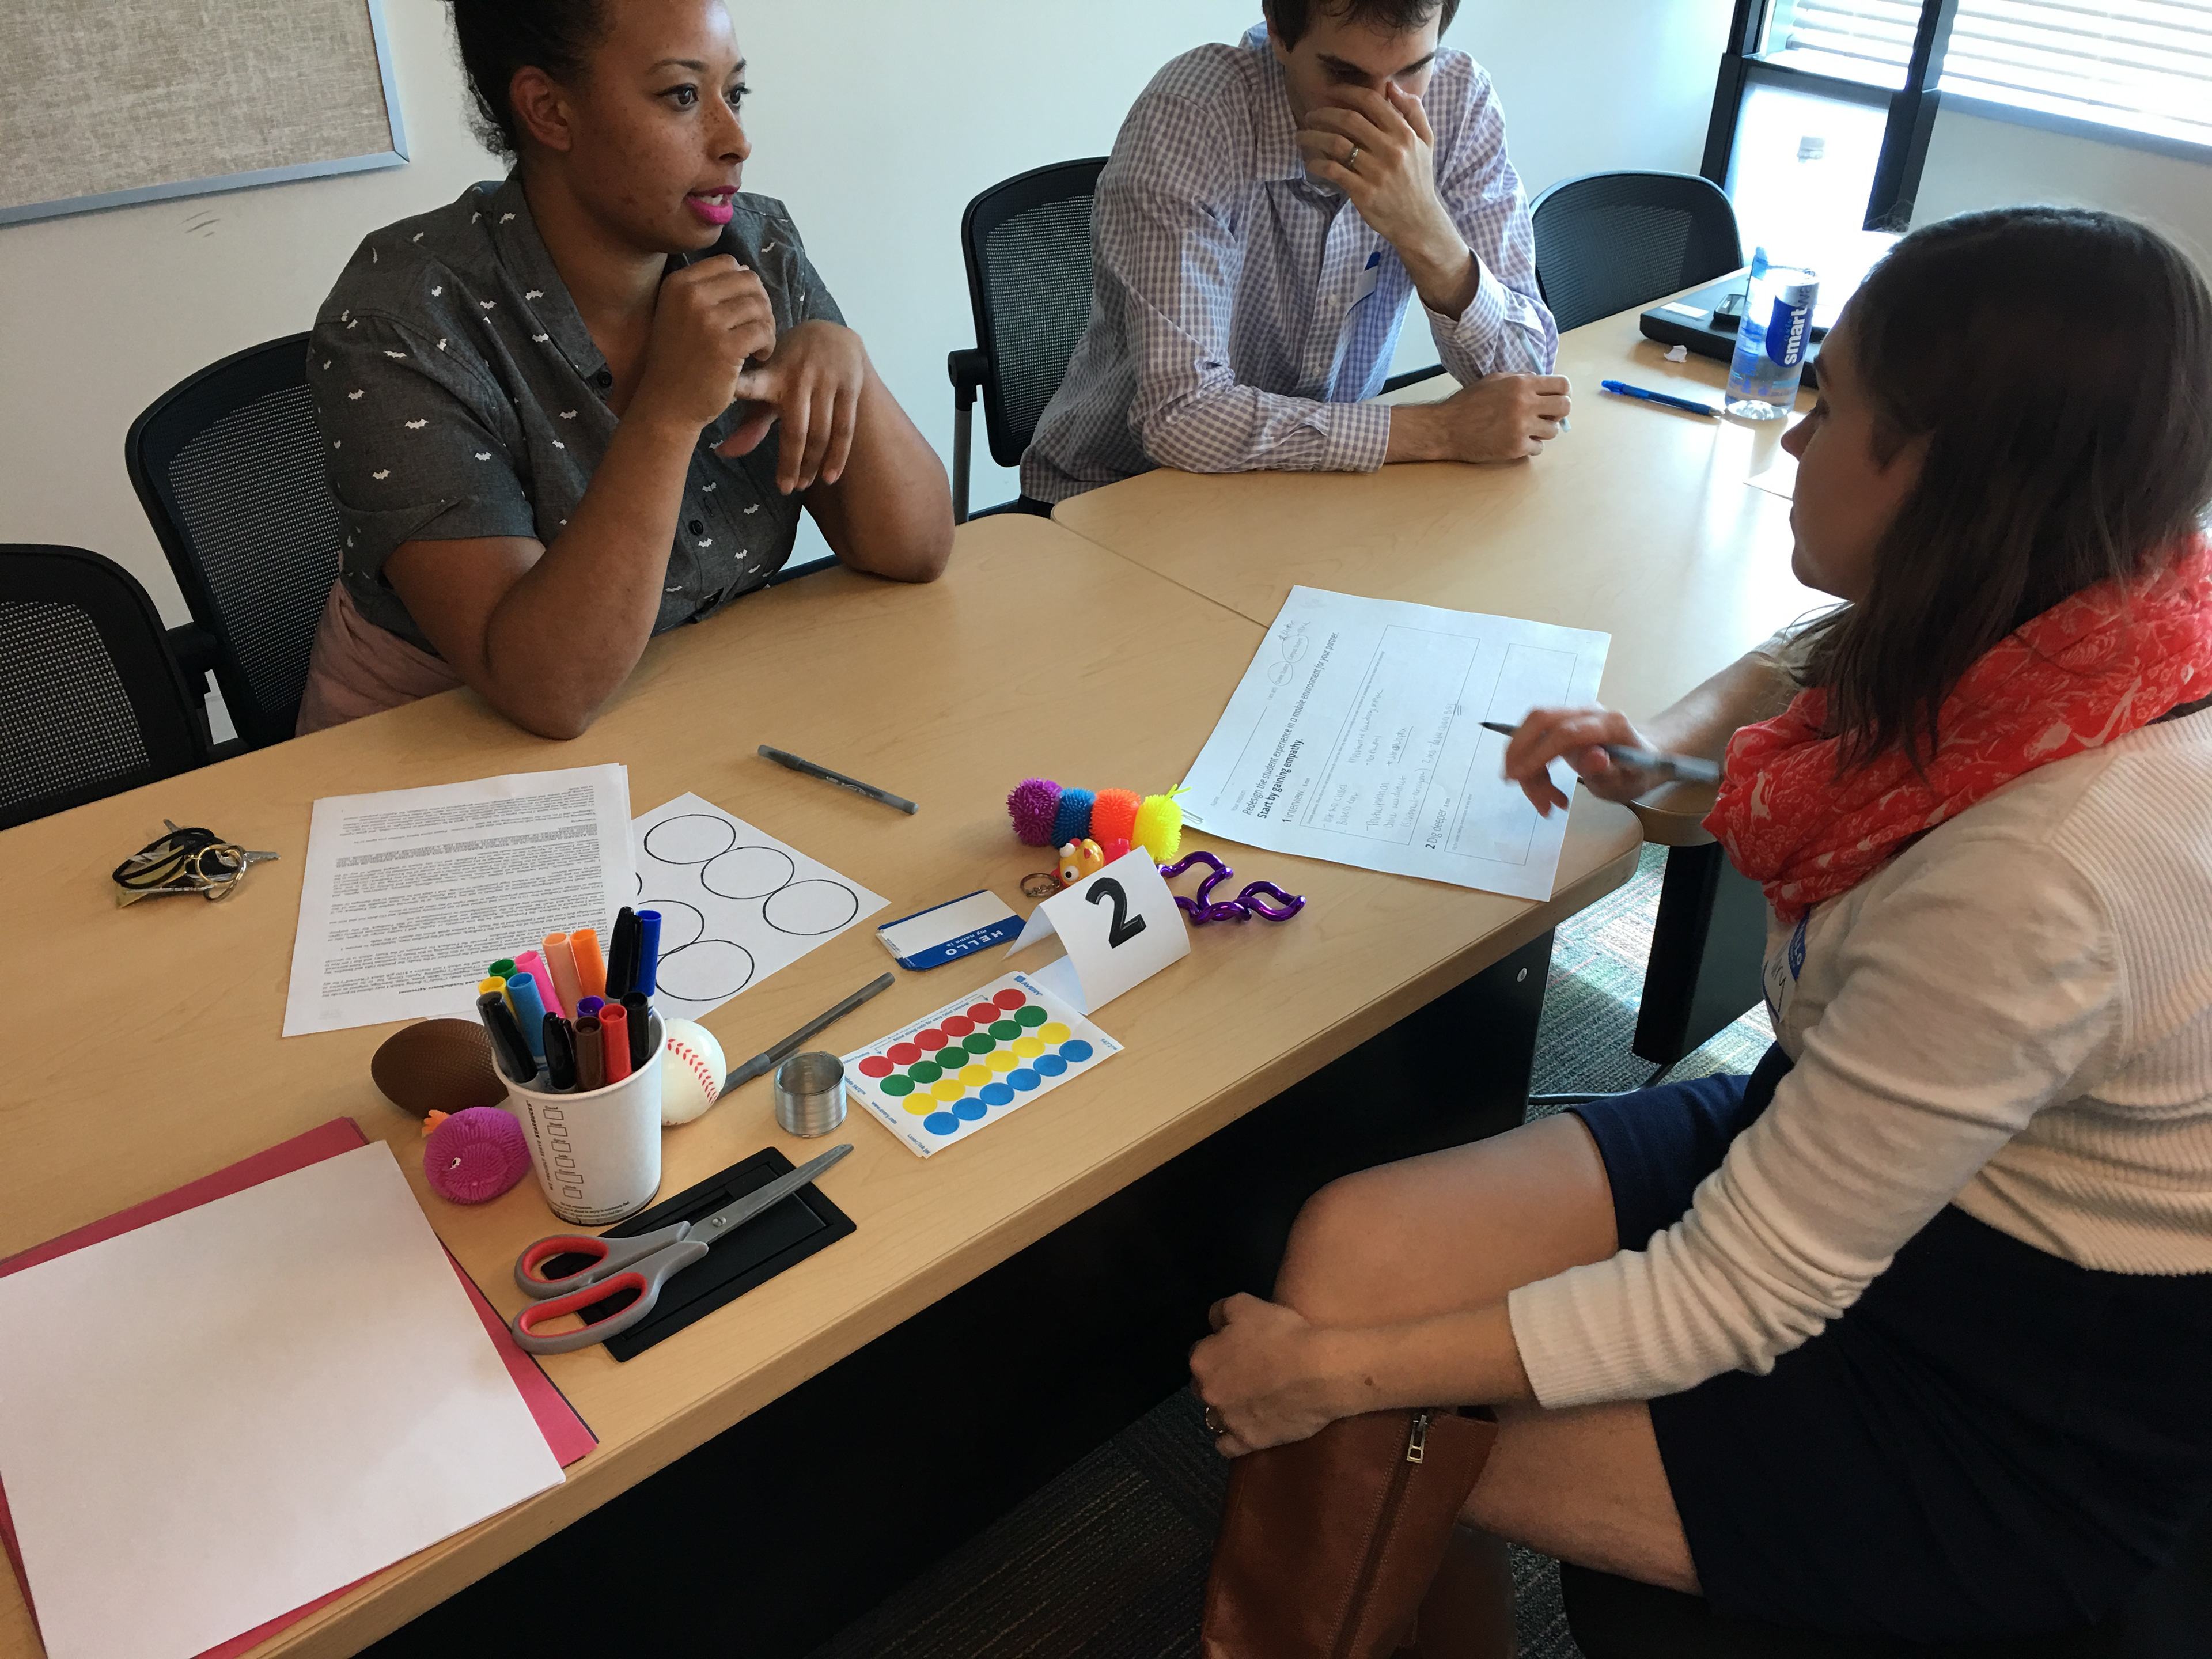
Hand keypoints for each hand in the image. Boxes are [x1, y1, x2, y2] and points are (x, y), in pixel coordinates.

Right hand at [631, 256, 776, 433]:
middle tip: (757, 329)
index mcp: (678, 283)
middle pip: (749, 281)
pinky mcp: (725, 346)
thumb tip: (746, 270)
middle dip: (761, 304)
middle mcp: (690, 296)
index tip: (742, 311)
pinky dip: (768, 345)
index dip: (745, 285)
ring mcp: (708, 320)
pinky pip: (764, 331)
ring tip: (757, 345)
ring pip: (760, 306)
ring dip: (766, 326)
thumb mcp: (679, 314)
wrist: (667, 404)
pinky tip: (758, 357)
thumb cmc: (679, 360)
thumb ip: (707, 289)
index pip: (729, 263)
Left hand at [716, 319, 866, 492]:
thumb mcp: (769, 386)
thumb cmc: (790, 368)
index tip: (724, 423)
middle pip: (796, 430)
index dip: (738, 393)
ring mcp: (826, 381)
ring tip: (803, 485)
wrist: (831, 335)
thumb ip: (751, 422)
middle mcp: (798, 377)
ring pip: (821, 433)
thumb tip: (723, 454)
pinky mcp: (849, 386)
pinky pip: (845, 428)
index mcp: (771, 375)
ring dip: (812, 464)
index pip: (749, 386)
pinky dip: (838, 456)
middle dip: (791, 463)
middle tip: (786, 488)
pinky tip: (829, 478)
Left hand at [1189, 1293, 1346, 1457]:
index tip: (1238, 1346)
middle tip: (1244, 1372)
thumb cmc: (1281, 1334)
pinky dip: (1231, 1437)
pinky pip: (1226, 1445)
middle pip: (1203, 1385)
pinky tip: (1243, 1426)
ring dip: (1223, 1408)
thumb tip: (1213, 1322)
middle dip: (1217, 1378)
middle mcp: (1208, 1393)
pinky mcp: (1248, 1442)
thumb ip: (1221, 1311)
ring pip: (1213, 1416)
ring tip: (1246, 1400)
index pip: (1199, 1352)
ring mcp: (1227, 1421)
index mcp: (1202, 1360)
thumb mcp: (1245, 1304)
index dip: (1218, 1347)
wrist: (1319, 1372)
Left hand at [1297, 84, 1467, 311]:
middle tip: (1309, 115)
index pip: (1372, 102)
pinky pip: (1333, 171)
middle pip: (1349, 119)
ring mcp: (1376, 171)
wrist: (1419, 221)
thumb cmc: (1419, 179)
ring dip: (1313, 137)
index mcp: (1404, 134)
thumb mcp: (1426, 142)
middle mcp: (1391, 150)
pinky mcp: (1363, 192)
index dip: (1347, 92)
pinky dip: (1317, 164)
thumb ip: (1413, 112)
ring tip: (1301, 136)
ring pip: (1336, 143)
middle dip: (1324, 113)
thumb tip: (1393, 87)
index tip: (1332, 91)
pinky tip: (1310, 163)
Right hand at [1434, 373, 1572, 462]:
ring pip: (1553, 430)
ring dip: (1543, 431)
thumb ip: (1519, 379)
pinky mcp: (1516, 447)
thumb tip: (1540, 382)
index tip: (1554, 398)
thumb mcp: (1494, 380)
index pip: (1562, 385)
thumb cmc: (1467, 403)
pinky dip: (1531, 446)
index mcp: (1521, 384)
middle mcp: (1525, 404)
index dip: (1562, 392)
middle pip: (1564, 407)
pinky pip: (1539, 448)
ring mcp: (1521, 427)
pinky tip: (1517, 441)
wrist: (1446, 428)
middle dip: (1557, 412)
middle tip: (1544, 416)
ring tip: (1527, 430)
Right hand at [1503, 704, 1668, 814]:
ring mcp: (1574, 714)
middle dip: (1518, 750)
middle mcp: (1589, 712)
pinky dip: (1533, 766)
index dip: (1538, 754)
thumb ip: (1607, 772)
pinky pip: (1537, 737)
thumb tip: (1594, 758)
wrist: (1645, 756)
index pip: (1564, 733)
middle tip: (1511, 781)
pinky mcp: (1563, 722)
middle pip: (1541, 719)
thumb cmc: (1637, 773)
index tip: (1517, 778)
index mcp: (1609, 724)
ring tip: (1546, 804)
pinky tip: (1546, 792)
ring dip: (1528, 766)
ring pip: (1534, 730)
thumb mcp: (1628, 783)